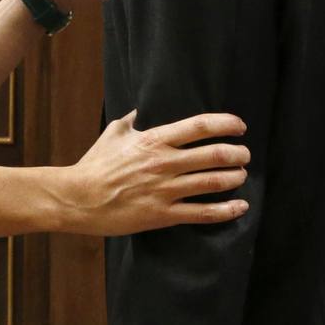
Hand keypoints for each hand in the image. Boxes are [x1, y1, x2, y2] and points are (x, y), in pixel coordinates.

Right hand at [57, 111, 250, 235]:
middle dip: (237, 153)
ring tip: (242, 174)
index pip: (199, 126)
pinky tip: (240, 207)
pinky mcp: (163, 214)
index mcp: (154, 140)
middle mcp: (164, 163)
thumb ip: (130, 120)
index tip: (240, 126)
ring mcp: (165, 190)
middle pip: (213, 154)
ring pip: (212, 182)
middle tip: (245, 154)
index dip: (225, 124)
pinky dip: (225, 210)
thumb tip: (140, 110)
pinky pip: (201, 213)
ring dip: (234, 177)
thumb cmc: (95, 164)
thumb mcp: (113, 134)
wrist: (79, 198)